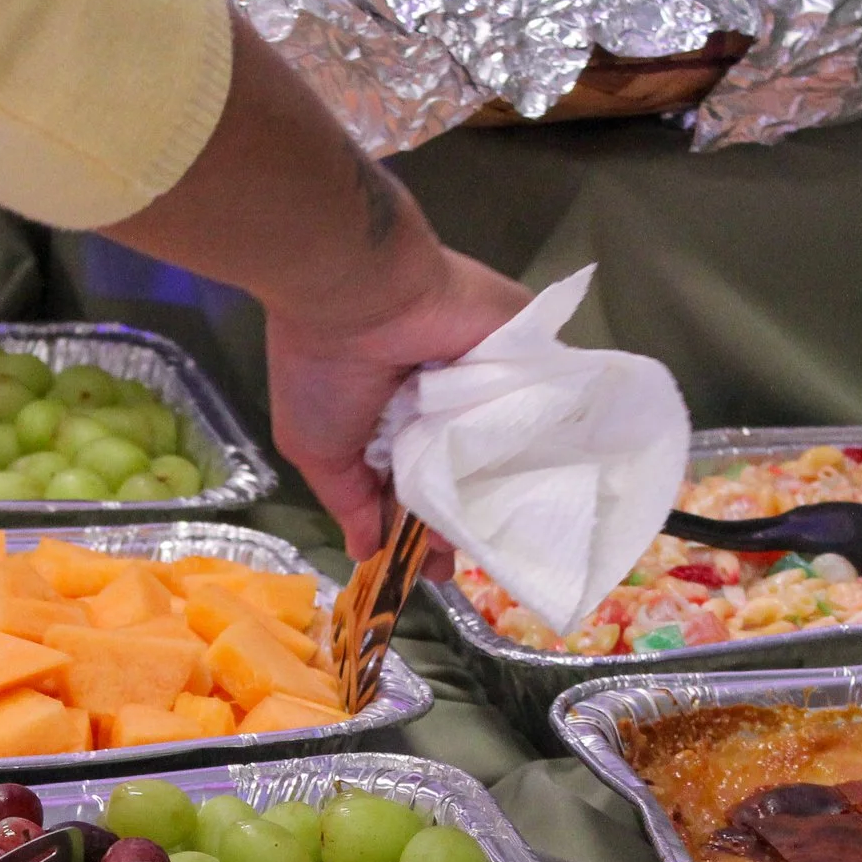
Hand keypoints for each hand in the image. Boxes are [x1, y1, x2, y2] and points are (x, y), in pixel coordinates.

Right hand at [264, 248, 530, 558]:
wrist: (360, 291)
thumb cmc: (325, 370)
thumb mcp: (319, 451)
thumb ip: (350, 503)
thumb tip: (364, 551)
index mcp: (388, 419)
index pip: (417, 482)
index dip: (422, 529)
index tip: (430, 570)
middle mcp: (439, 400)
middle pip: (465, 471)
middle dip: (463, 518)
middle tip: (462, 563)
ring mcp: (484, 377)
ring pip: (505, 445)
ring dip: (501, 488)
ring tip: (494, 534)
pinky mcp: (526, 350)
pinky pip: (541, 403)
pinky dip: (541, 438)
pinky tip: (539, 483)